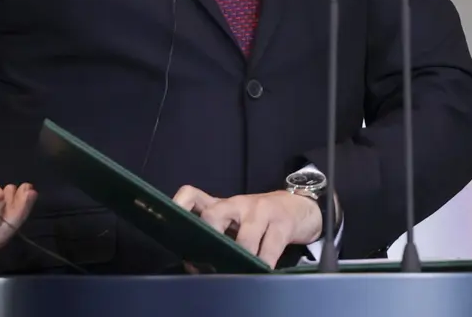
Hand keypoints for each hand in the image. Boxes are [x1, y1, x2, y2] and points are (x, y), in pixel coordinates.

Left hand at [172, 186, 320, 267]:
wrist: (301, 207)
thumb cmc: (262, 220)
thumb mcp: (236, 223)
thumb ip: (215, 238)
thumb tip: (193, 265)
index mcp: (222, 205)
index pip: (192, 196)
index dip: (178, 208)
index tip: (170, 226)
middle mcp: (238, 204)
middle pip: (213, 215)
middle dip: (208, 241)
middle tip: (207, 263)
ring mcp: (261, 211)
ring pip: (244, 238)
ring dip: (239, 259)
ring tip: (236, 274)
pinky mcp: (283, 223)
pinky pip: (269, 248)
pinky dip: (263, 264)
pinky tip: (262, 271)